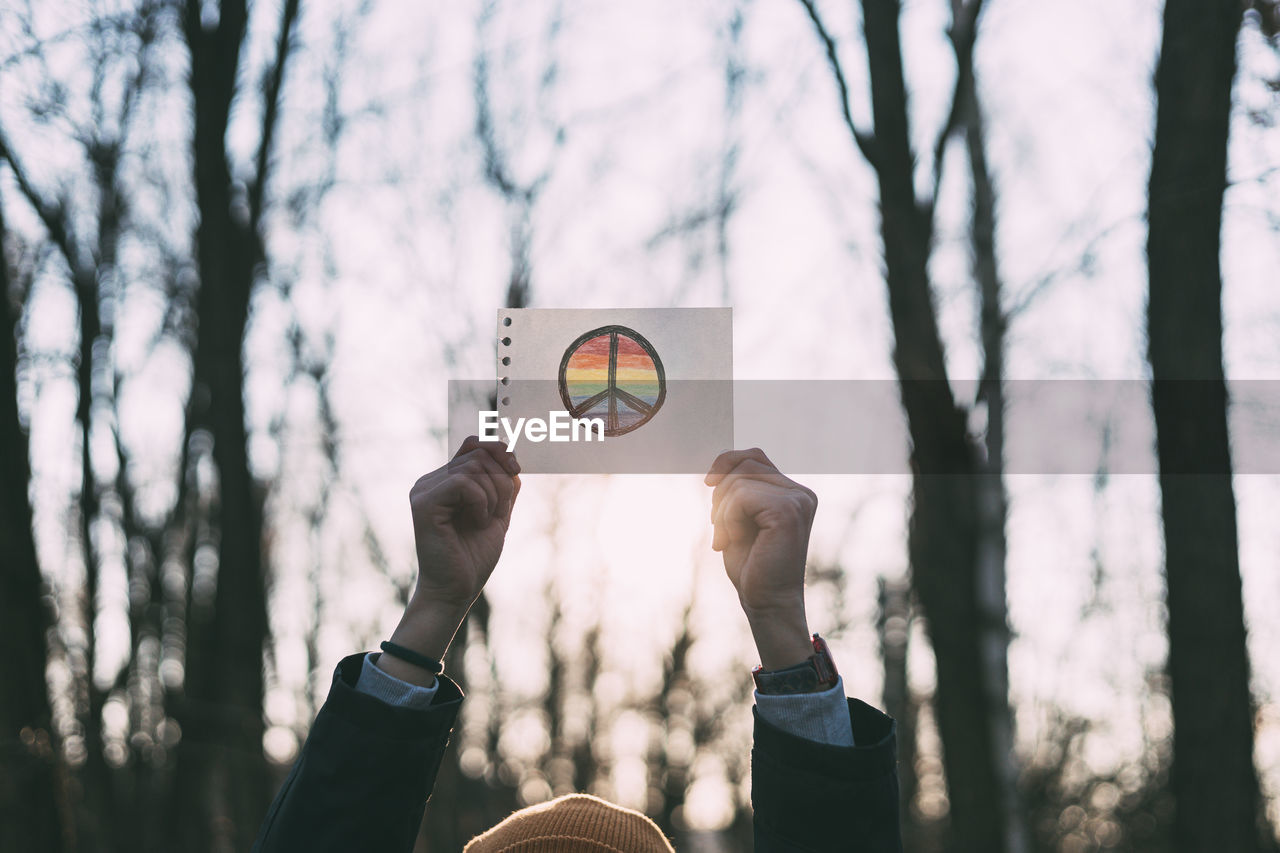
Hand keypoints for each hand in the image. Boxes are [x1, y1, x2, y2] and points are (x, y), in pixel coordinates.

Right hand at [382, 436, 519, 685]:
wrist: (456, 590)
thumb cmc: (473, 557)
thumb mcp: (497, 514)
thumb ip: (502, 486)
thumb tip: (509, 455)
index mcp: (445, 481)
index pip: (473, 446)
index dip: (498, 451)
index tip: (515, 470)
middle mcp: (430, 481)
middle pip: (478, 454)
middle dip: (501, 480)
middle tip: (500, 510)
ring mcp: (424, 490)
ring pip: (473, 467)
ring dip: (493, 494)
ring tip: (486, 520)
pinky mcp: (423, 503)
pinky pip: (463, 483)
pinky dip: (481, 501)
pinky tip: (477, 521)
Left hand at [705, 448, 816, 669]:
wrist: (767, 602)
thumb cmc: (752, 565)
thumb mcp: (740, 519)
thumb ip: (739, 490)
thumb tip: (719, 464)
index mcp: (793, 493)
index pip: (754, 456)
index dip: (726, 462)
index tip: (708, 484)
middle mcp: (801, 493)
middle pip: (745, 465)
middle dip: (721, 493)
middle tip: (718, 526)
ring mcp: (798, 501)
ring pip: (739, 481)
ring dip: (722, 511)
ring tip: (726, 538)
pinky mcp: (788, 511)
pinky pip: (742, 496)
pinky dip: (727, 519)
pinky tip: (731, 541)